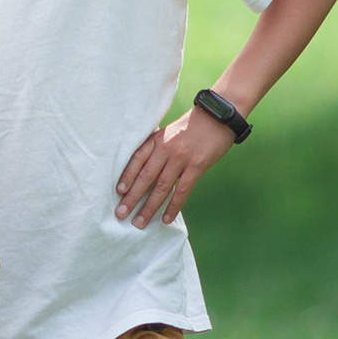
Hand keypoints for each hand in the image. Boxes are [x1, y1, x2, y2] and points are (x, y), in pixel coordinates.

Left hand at [115, 106, 234, 230]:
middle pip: (145, 177)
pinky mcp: (197, 166)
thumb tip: (143, 170)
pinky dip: (173, 207)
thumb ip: (157, 147)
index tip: (118, 192)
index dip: (126, 176)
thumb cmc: (192, 125)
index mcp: (157, 139)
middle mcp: (166, 149)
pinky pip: (182, 191)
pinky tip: (166, 219)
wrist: (218, 116)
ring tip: (139, 222)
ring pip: (161, 187)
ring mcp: (181, 158)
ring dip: (149, 207)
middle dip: (132, 197)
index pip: (137, 160)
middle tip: (121, 214)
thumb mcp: (169, 132)